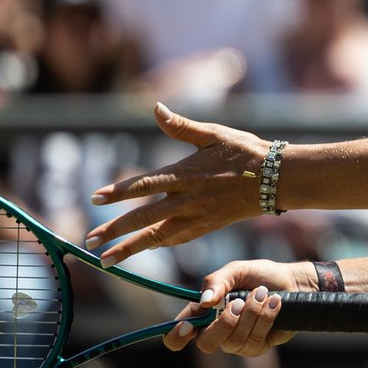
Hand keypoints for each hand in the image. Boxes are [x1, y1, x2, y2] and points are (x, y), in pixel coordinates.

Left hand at [86, 102, 271, 265]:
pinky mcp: (208, 226)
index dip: (118, 192)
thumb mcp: (213, 134)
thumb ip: (181, 126)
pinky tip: (147, 248)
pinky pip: (178, 239)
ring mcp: (198, 217)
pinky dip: (158, 245)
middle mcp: (188, 200)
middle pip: (144, 218)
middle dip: (116, 231)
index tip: (95, 199)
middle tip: (90, 241)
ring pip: (157, 237)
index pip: (145, 184)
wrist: (277, 179)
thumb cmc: (246, 152)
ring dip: (130, 249)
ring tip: (107, 260)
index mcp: (186, 174)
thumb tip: (156, 108)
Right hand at [163, 260, 306, 356]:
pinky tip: (274, 302)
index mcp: (203, 312)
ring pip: (234, 340)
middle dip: (224, 323)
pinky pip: (254, 339)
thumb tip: (205, 301)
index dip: (176, 336)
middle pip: (206, 343)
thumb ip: (217, 281)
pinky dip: (265, 317)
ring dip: (250, 314)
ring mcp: (236, 341)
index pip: (178, 335)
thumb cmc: (260, 276)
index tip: (188, 326)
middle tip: (238, 302)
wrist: (292, 282)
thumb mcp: (236, 270)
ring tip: (262, 293)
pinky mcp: (256, 346)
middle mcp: (216, 330)